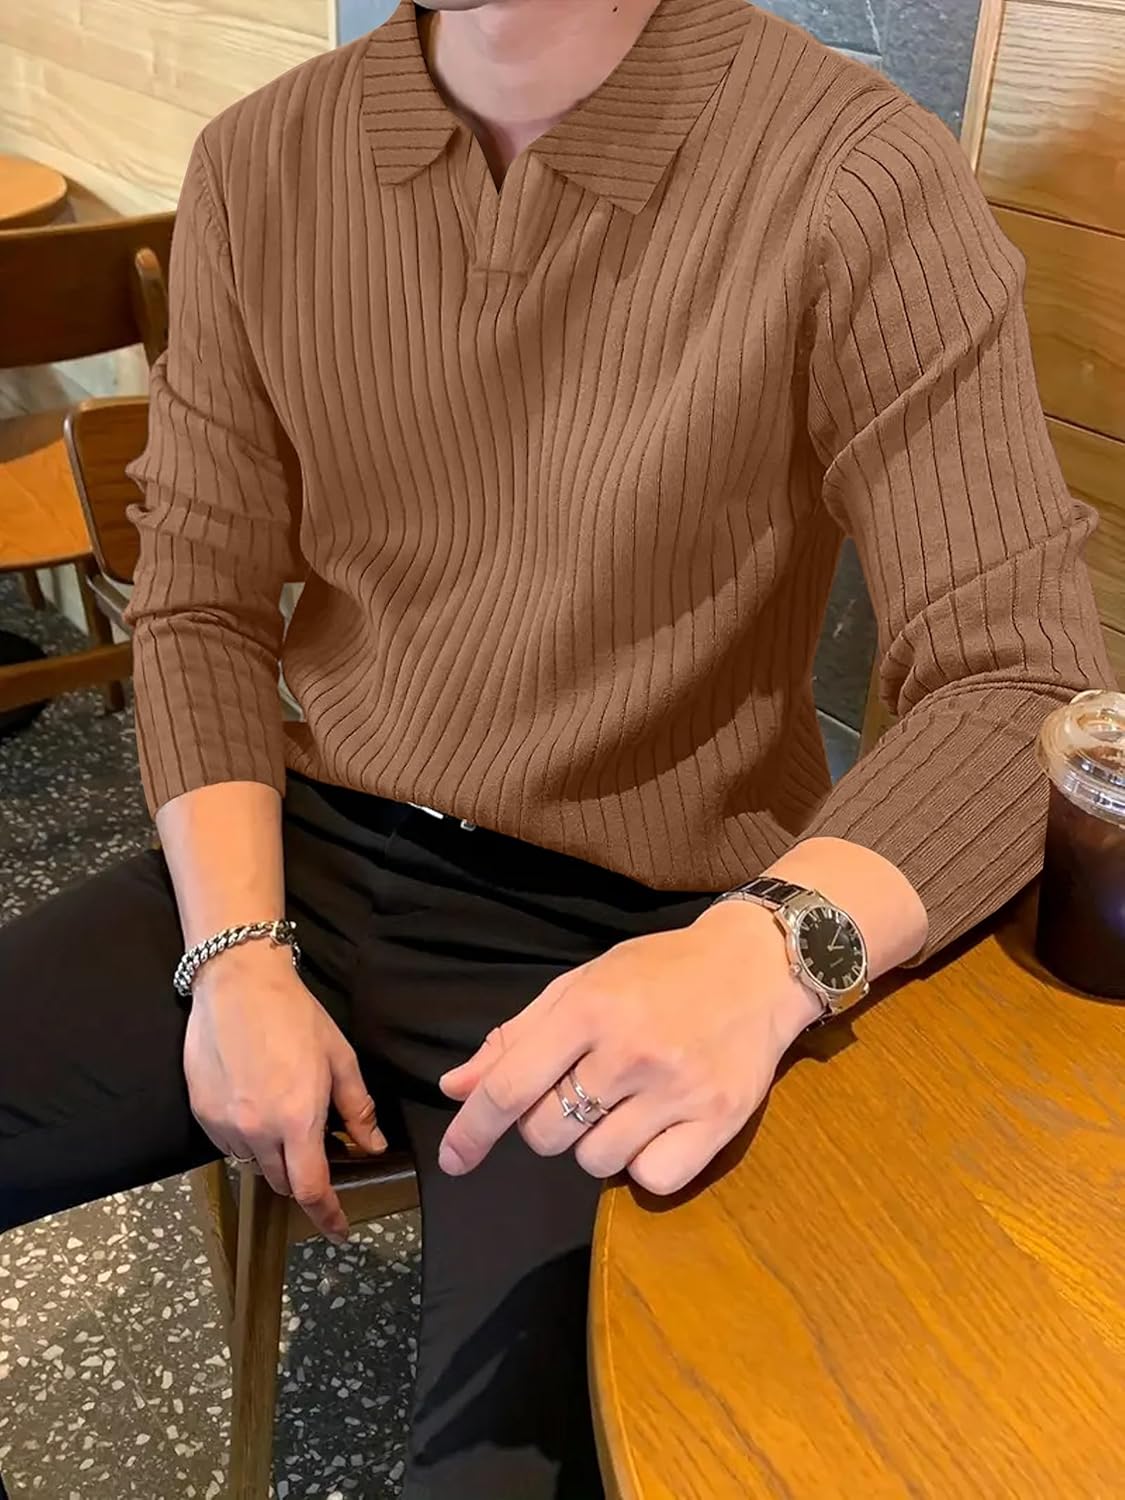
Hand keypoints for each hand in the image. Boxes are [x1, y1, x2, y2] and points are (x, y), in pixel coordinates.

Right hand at [185, 947, 386, 1241]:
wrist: (237, 982)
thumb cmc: (296, 1016)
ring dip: (272, 1157)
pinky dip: (247, 1141)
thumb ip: (357, 1109)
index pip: (311, 1188)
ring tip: (283, 1120)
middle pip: (281, 1182)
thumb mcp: (339, 1059)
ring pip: (253, 1165)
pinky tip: (256, 1108)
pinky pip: (228, 1146)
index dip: (327, 1216)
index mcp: (297, 1120)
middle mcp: (257, 1131)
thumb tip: (373, 1147)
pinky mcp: (201, 1113)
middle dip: (302, 1179)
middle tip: (315, 1153)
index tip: (339, 1232)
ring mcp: (224, 1125)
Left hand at [437, 901, 821, 1196]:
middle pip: (548, 1134)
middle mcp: (630, 1051)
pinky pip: (653, 1180)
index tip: (454, 1159)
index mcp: (589, 1010)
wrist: (757, 966)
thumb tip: (457, 1088)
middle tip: (583, 1090)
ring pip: (596, 1161)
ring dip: (598, 1143)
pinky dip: (645, 1164)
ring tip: (628, 1102)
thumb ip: (518, 1038)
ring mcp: (677, 1090)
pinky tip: (660, 1128)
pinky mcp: (720, 1121)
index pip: (512, 1087)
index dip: (474, 1129)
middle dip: (548, 1123)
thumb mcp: (582, 984)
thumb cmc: (659, 973)